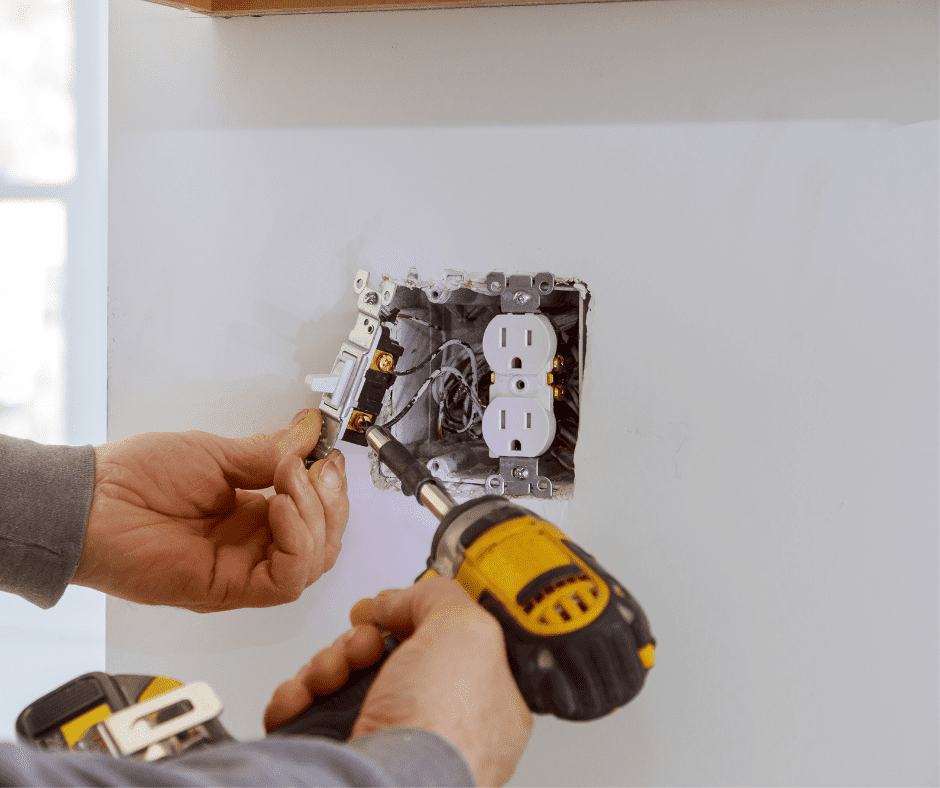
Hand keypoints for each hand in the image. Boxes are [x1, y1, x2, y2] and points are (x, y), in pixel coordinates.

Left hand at [72, 408, 347, 611]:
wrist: (90, 503)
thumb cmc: (133, 479)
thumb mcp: (215, 454)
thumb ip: (269, 451)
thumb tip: (309, 432)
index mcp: (251, 516)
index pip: (315, 516)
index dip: (330, 489)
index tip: (328, 457)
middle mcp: (252, 547)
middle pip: (324, 542)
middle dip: (332, 502)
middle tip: (317, 468)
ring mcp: (242, 570)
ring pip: (313, 563)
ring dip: (316, 517)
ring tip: (289, 481)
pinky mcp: (228, 588)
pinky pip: (285, 580)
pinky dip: (297, 542)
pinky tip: (281, 509)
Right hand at [264, 577, 532, 786]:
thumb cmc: (441, 731)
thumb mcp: (466, 630)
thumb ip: (440, 597)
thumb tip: (399, 599)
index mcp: (482, 701)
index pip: (445, 643)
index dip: (413, 619)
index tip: (393, 608)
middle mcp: (434, 725)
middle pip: (386, 656)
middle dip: (361, 639)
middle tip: (363, 646)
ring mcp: (384, 744)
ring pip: (343, 680)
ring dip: (326, 663)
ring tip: (330, 674)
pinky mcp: (338, 757)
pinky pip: (306, 712)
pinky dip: (296, 696)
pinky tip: (303, 695)